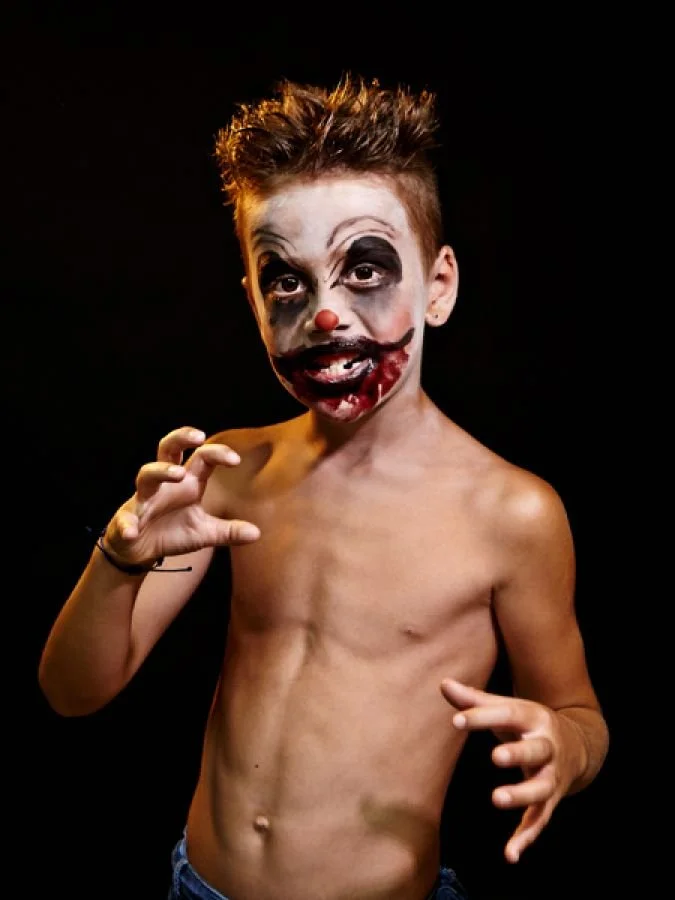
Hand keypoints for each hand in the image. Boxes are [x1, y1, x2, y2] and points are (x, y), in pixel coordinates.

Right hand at [102, 426, 259, 565]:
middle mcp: (165, 484)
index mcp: (187, 483)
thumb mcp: (204, 534)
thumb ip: (228, 532)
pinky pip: (124, 519)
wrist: (140, 552)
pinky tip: (133, 530)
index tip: (235, 459)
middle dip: (181, 438)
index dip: (218, 453)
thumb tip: (257, 534)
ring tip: (177, 474)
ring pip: (146, 475)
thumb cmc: (173, 533)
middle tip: (199, 436)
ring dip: (161, 471)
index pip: (203, 458)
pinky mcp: (125, 520)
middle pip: (168, 449)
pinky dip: (127, 524)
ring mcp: (143, 499)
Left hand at [440, 678, 579, 863]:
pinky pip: (540, 821)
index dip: (482, 717)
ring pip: (541, 789)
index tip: (456, 721)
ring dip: (521, 795)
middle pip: (536, 751)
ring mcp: (552, 775)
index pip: (509, 715)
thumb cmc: (528, 723)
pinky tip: (509, 854)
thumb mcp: (508, 707)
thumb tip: (443, 682)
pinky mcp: (551, 800)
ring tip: (497, 799)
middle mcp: (547, 747)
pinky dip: (527, 838)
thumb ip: (475, 700)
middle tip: (495, 757)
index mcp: (534, 718)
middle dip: (517, 754)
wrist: (579, 743)